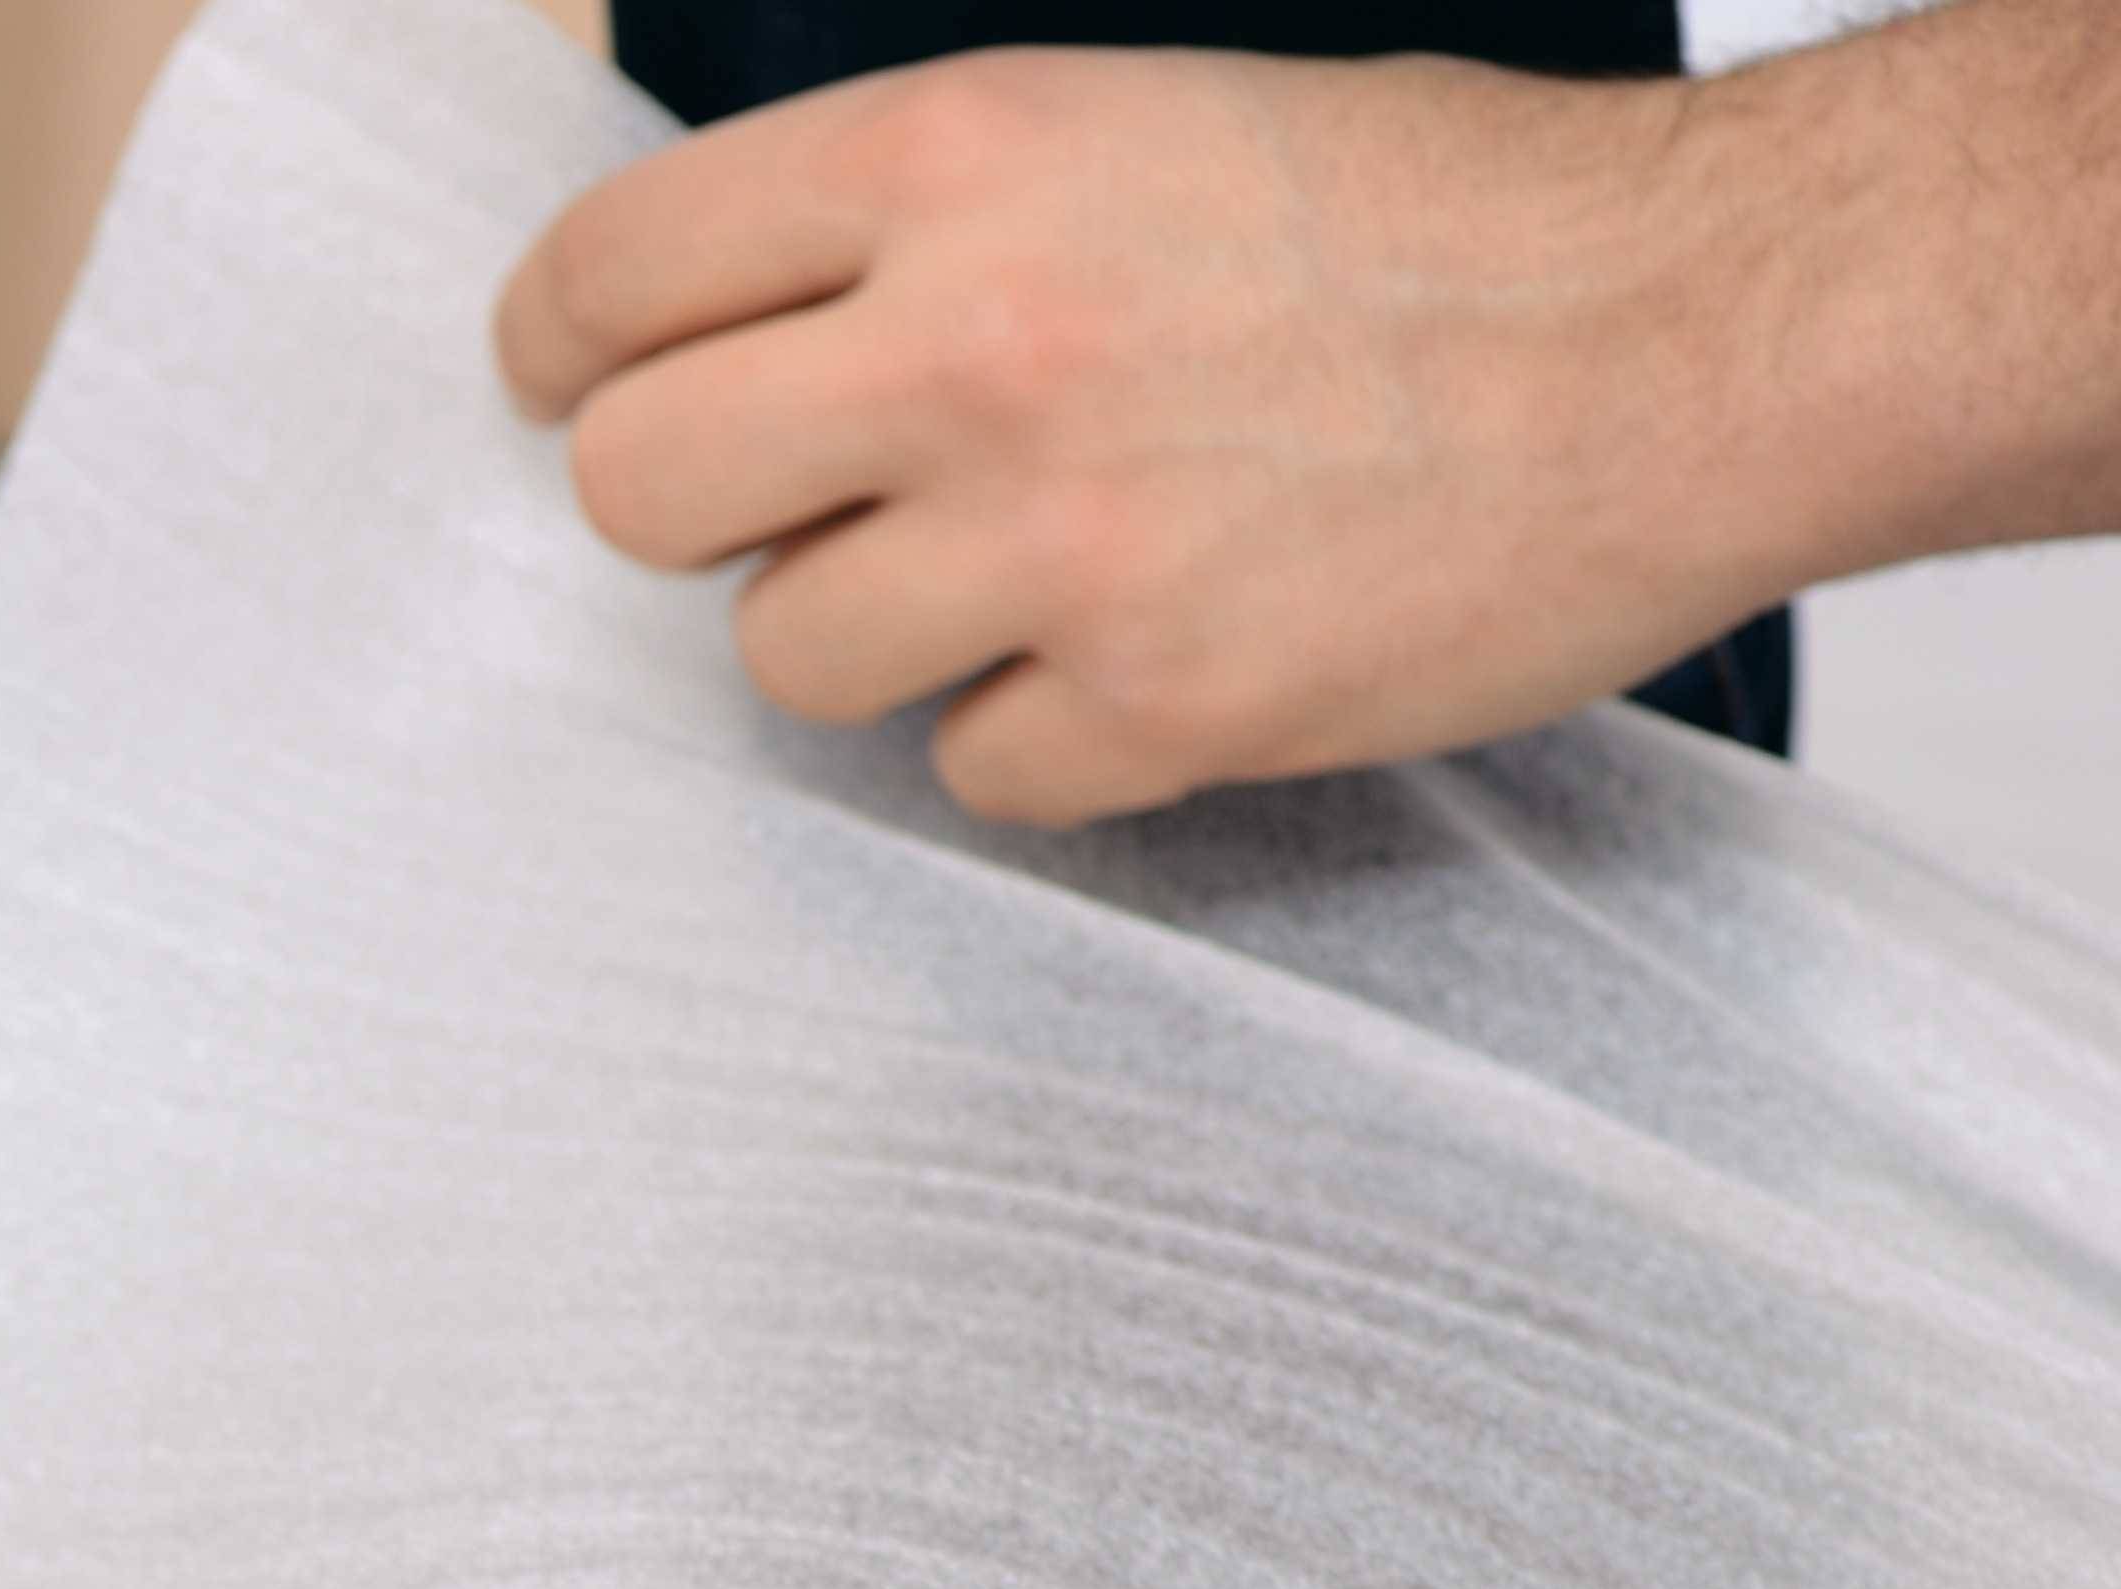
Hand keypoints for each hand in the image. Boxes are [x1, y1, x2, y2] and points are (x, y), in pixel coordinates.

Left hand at [494, 43, 1810, 823]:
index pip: (612, 279)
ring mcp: (1062, 541)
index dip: (567, 352)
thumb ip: (919, 227)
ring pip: (785, 657)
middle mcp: (979, 344)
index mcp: (960, 162)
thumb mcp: (1137, 127)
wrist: (1709, 327)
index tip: (579, 386)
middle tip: (811, 502)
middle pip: (637, 493)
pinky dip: (1044, 735)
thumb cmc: (1434, 219)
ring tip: (1038, 562)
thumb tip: (726, 336)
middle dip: (705, 509)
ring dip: (879, 633)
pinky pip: (969, 772)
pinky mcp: (1157, 706)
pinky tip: (1161, 644)